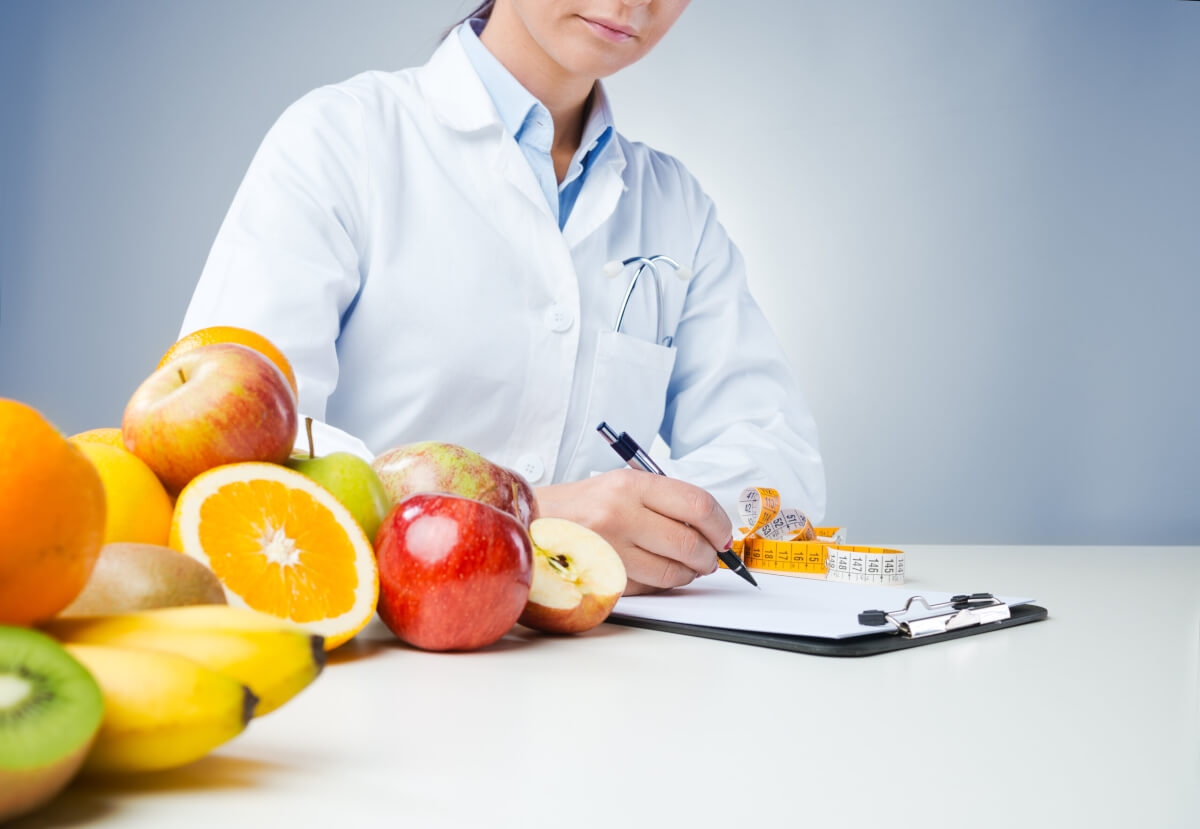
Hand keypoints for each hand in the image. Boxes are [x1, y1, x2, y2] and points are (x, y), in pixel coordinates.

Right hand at [534, 469, 732, 594]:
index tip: (724, 536)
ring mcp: (609, 548)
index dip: (720, 525)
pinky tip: (658, 573)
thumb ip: (665, 502)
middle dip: (709, 557)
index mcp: (630, 485)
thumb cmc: (583, 504)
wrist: (531, 521)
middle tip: (711, 558)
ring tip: (687, 567)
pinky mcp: (602, 576)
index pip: (697, 506)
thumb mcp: (622, 485)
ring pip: (672, 572)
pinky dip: (662, 584)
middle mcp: (620, 514)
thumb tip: (712, 530)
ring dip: (689, 574)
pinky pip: (649, 587)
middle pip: (689, 543)